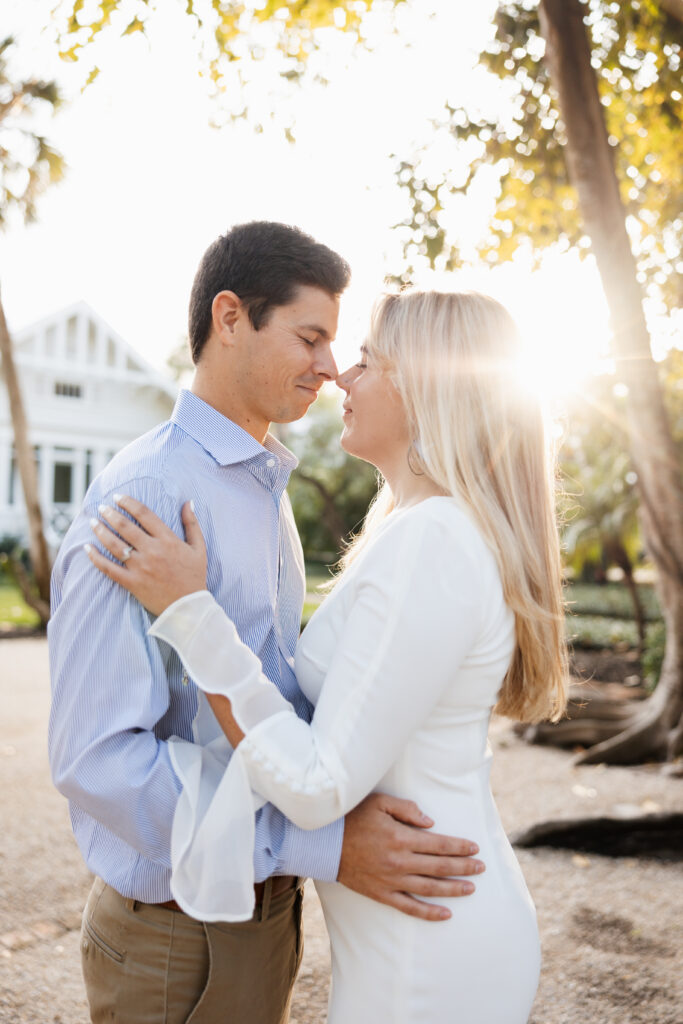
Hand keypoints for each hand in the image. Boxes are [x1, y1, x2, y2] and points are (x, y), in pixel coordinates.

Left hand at [85, 495, 207, 615]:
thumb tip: (187, 502)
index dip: (129, 503)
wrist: (188, 607)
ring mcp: (140, 567)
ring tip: (93, 522)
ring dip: (101, 531)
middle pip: (126, 527)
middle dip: (111, 514)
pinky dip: (95, 557)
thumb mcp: (199, 548)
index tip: (118, 497)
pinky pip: (109, 568)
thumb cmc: (194, 576)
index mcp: (168, 540)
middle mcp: (152, 551)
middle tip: (102, 507)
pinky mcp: (132, 583)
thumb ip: (192, 524)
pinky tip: (87, 548)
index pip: (144, 514)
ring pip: (114, 545)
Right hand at [338, 793, 483, 921]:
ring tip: (471, 888)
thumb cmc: (352, 818)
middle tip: (481, 867)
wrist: (324, 843)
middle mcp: (400, 861)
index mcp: (401, 837)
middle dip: (464, 867)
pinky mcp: (381, 894)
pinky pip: (409, 907)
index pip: (439, 844)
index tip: (475, 847)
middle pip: (439, 867)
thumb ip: (407, 809)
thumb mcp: (379, 802)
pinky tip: (445, 914)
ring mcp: (391, 881)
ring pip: (429, 888)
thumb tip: (431, 822)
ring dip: (453, 889)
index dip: (459, 846)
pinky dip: (429, 913)